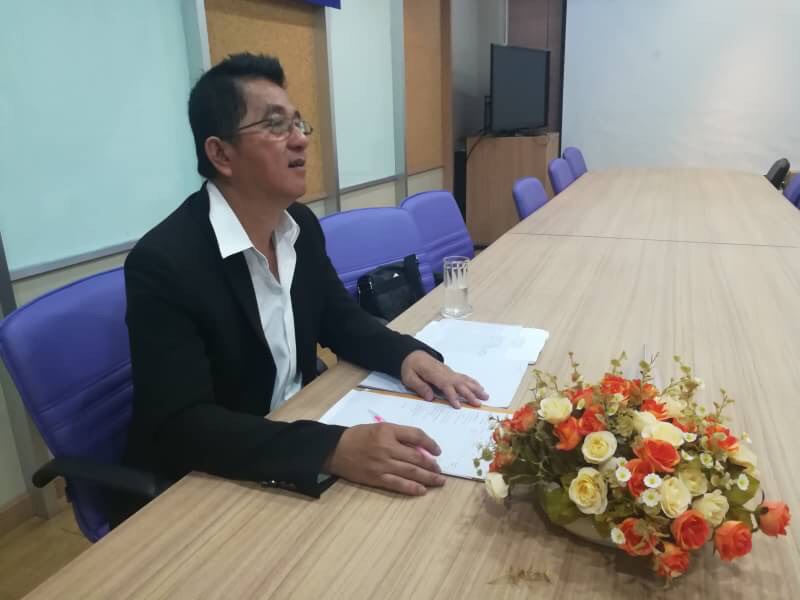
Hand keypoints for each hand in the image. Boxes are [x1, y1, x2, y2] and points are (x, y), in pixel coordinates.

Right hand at [323, 423, 444, 494]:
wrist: (336, 449)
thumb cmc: (359, 436)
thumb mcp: (379, 427)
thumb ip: (398, 435)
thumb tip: (419, 448)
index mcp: (388, 431)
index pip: (416, 435)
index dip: (430, 444)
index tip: (437, 451)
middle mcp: (387, 447)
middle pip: (416, 457)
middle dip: (431, 465)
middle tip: (440, 470)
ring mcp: (382, 464)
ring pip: (411, 472)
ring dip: (427, 478)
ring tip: (439, 481)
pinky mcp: (376, 478)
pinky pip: (398, 484)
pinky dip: (412, 488)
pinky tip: (422, 490)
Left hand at [400, 350, 488, 407]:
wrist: (413, 355)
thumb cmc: (410, 367)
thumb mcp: (409, 377)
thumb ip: (419, 386)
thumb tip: (430, 397)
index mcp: (434, 374)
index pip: (445, 386)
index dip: (452, 396)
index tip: (458, 406)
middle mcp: (444, 373)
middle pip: (459, 384)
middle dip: (469, 394)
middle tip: (478, 404)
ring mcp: (449, 372)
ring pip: (464, 380)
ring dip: (475, 388)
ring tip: (485, 396)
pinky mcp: (451, 373)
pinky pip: (464, 377)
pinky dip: (473, 382)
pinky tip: (480, 387)